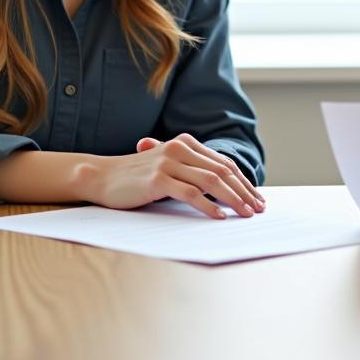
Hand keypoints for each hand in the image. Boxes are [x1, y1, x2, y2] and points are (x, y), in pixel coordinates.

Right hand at [81, 133, 265, 218]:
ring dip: (232, 199)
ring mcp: (169, 161)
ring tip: (245, 214)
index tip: (256, 198)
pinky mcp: (158, 178)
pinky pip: (190, 193)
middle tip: (257, 209)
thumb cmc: (136, 177)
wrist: (101, 176)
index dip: (243, 181)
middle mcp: (180, 148)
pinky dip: (208, 206)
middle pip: (222, 171)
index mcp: (186, 143)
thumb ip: (191, 172)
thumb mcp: (168, 168)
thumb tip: (224, 191)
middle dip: (244, 191)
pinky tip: (219, 216)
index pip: (224, 163)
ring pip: (211, 181)